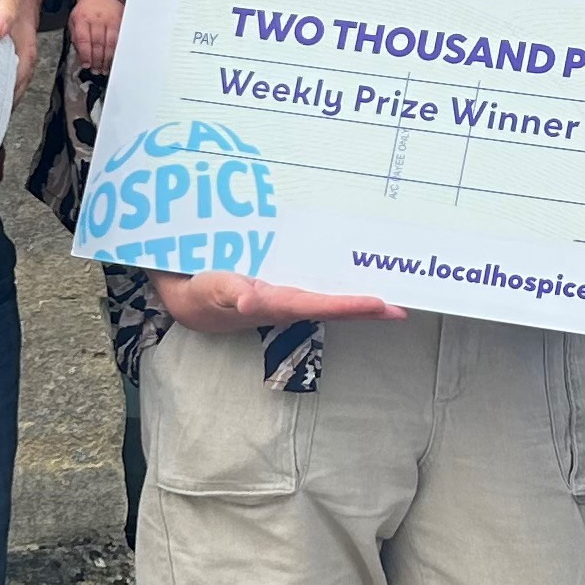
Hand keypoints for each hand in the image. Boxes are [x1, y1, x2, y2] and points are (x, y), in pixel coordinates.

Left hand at [68, 0, 125, 75]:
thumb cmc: (85, 10)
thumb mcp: (74, 21)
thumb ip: (75, 39)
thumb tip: (80, 58)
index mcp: (82, 19)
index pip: (84, 40)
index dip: (86, 55)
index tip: (87, 65)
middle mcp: (97, 19)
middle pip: (98, 44)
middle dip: (97, 60)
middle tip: (97, 70)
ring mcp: (110, 20)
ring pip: (111, 43)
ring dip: (108, 58)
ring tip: (105, 67)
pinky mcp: (121, 21)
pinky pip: (120, 38)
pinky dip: (118, 50)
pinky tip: (115, 58)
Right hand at [152, 271, 404, 331]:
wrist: (182, 296)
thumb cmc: (198, 294)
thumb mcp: (207, 291)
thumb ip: (227, 293)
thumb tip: (248, 300)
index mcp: (273, 303)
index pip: (318, 305)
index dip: (349, 306)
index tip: (380, 304)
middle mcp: (285, 302)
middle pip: (333, 306)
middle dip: (366, 308)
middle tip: (402, 307)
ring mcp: (284, 295)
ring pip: (328, 296)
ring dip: (357, 297)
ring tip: (390, 297)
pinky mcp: (280, 286)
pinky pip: (314, 284)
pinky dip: (337, 283)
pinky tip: (353, 276)